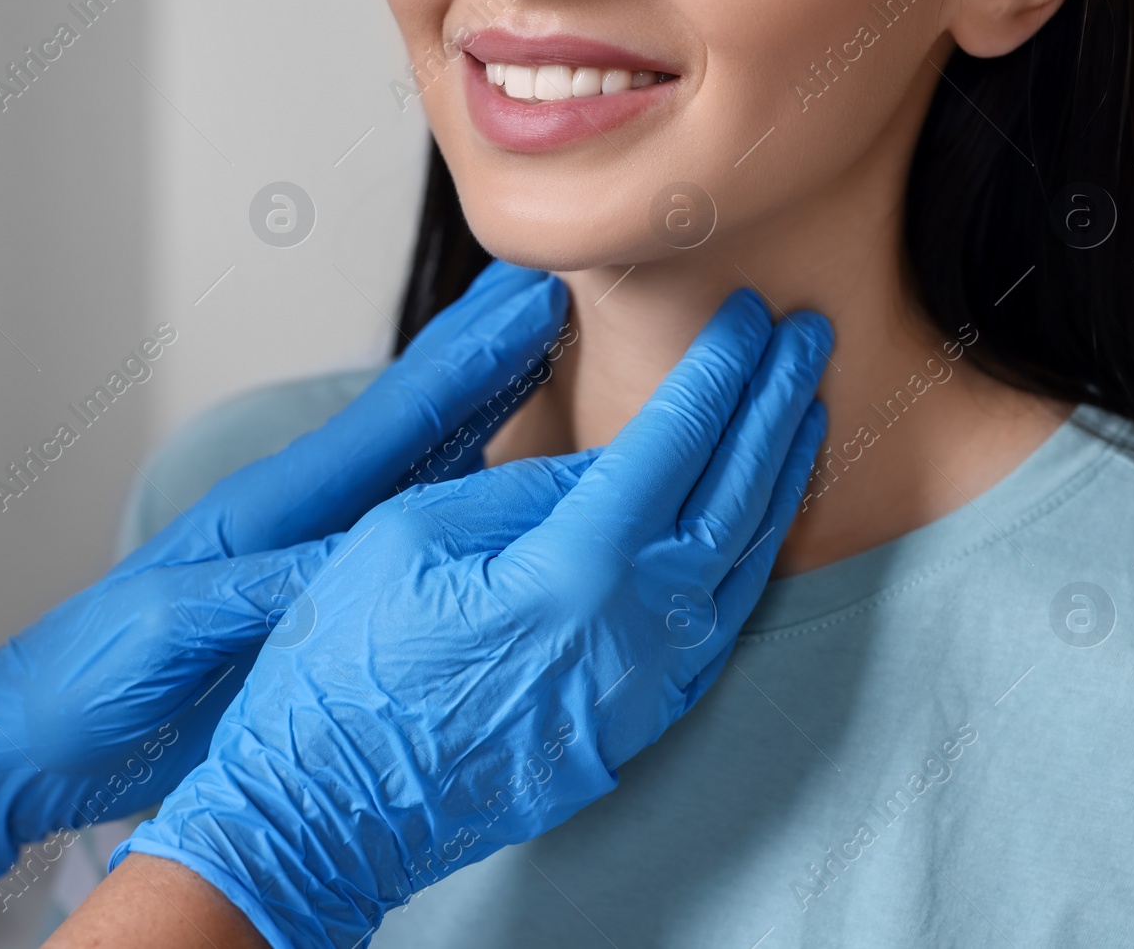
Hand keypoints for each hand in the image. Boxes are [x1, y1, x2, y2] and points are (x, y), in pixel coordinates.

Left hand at [0, 260, 570, 884]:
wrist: (34, 739)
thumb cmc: (85, 686)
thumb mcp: (166, 634)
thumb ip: (259, 590)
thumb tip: (360, 556)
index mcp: (265, 514)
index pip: (387, 422)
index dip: (462, 364)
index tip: (528, 304)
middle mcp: (296, 519)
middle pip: (411, 421)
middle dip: (482, 358)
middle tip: (548, 299)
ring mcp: (307, 553)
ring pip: (415, 466)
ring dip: (480, 410)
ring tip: (538, 361)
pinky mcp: (312, 597)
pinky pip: (404, 528)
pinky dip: (457, 488)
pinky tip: (493, 477)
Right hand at [113, 290, 831, 947]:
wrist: (326, 814)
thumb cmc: (343, 672)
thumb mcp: (409, 538)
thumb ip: (520, 492)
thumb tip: (599, 468)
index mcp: (573, 572)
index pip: (674, 445)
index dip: (717, 372)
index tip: (749, 318)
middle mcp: (633, 634)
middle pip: (732, 496)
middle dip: (773, 405)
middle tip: (807, 336)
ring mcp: (643, 691)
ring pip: (741, 566)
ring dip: (777, 479)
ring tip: (803, 411)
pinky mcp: (632, 727)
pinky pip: (717, 631)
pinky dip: (747, 563)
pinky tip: (755, 525)